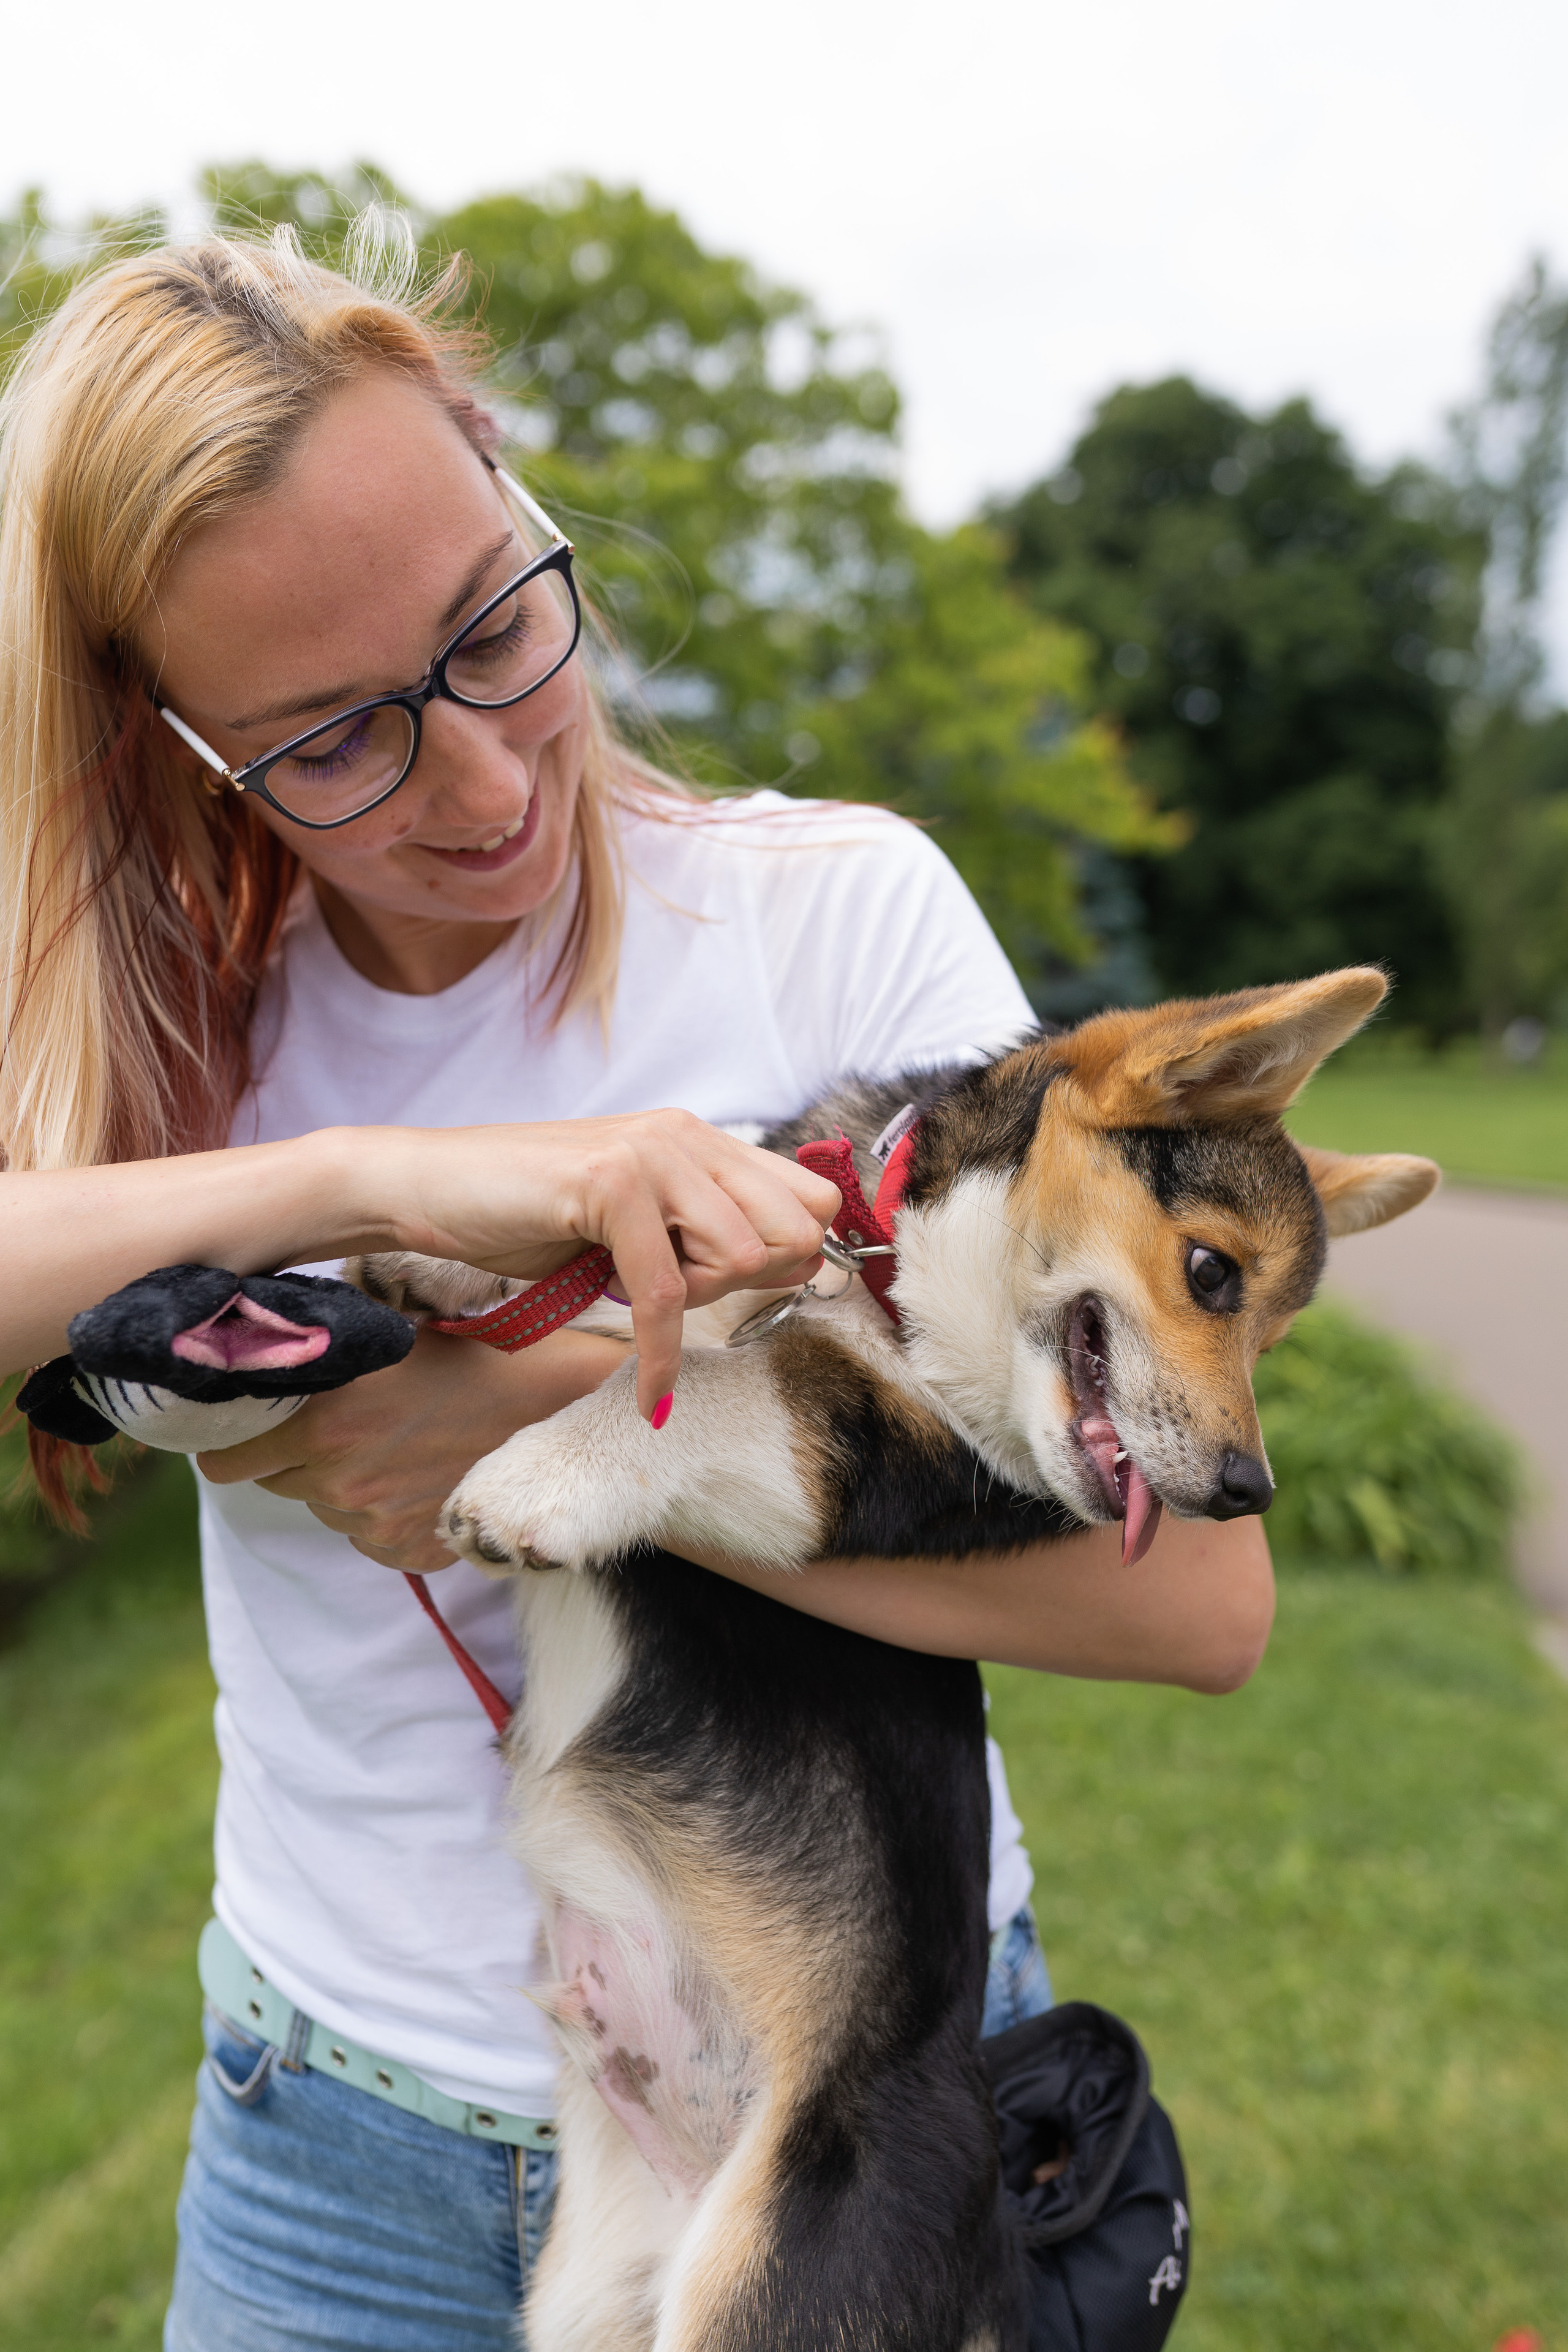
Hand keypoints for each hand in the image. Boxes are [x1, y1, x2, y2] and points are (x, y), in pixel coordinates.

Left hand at [196, 1323, 628, 1570]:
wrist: (553, 1403)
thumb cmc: (466, 1353)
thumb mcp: (380, 1339)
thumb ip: (315, 1360)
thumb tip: (251, 1354)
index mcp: (324, 1423)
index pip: (223, 1463)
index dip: (230, 1443)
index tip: (244, 1428)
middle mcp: (342, 1481)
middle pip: (271, 1485)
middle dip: (287, 1456)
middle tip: (332, 1424)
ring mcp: (379, 1525)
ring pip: (323, 1509)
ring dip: (338, 1482)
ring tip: (391, 1441)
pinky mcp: (414, 1552)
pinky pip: (368, 1537)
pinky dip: (380, 1513)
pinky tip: (417, 1474)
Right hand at [379, 1111, 838, 1416]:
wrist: (430, 1188)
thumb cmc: (527, 1212)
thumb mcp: (636, 1220)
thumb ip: (706, 1229)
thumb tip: (798, 1264)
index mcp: (697, 1138)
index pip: (811, 1196)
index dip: (794, 1256)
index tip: (741, 1293)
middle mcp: (684, 1135)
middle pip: (795, 1226)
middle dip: (753, 1284)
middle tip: (683, 1297)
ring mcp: (648, 1154)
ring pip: (742, 1254)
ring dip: (698, 1303)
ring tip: (638, 1301)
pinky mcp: (608, 1184)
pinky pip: (666, 1293)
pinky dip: (660, 1358)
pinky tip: (650, 1393)